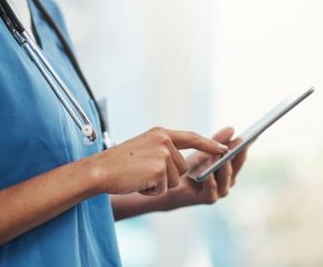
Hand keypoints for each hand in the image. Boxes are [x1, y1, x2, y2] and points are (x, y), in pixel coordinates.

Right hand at [87, 127, 228, 195]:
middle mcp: (164, 141)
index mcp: (161, 133)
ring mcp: (163, 155)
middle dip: (165, 176)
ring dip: (158, 184)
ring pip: (175, 180)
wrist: (98, 170)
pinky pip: (164, 189)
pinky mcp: (159, 170)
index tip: (224, 148)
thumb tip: (181, 165)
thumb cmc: (118, 163)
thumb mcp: (144, 147)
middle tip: (143, 172)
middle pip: (182, 168)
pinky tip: (137, 182)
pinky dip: (150, 191)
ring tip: (139, 176)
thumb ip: (163, 150)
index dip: (208, 144)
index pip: (191, 137)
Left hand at [166, 127, 248, 206]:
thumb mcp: (205, 151)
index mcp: (230, 170)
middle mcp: (228, 181)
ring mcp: (219, 191)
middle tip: (240, 140)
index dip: (245, 146)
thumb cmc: (191, 168)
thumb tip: (232, 129)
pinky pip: (211, 190)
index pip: (240, 156)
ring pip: (226, 178)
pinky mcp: (208, 199)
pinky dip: (211, 181)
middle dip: (238, 153)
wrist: (175, 186)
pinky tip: (208, 173)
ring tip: (223, 153)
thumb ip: (218, 141)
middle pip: (236, 166)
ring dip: (225, 165)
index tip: (252, 134)